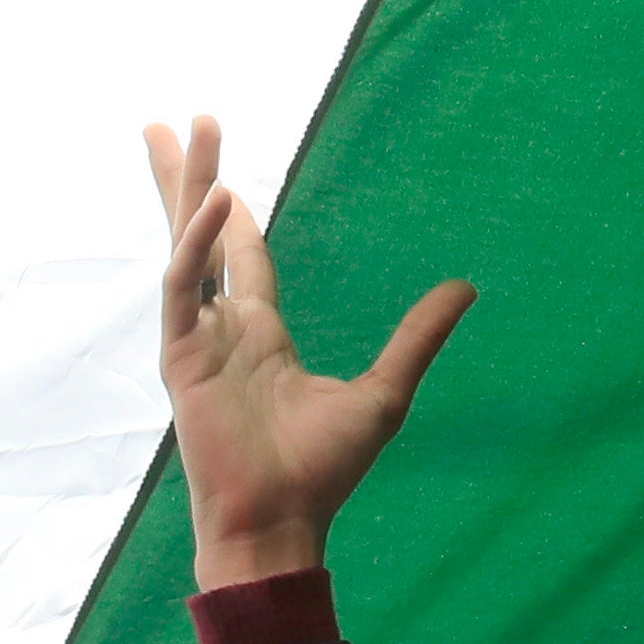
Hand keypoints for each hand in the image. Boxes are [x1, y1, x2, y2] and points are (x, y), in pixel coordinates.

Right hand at [146, 111, 463, 590]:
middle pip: (201, 233)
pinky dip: (196, 245)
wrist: (281, 522)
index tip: (228, 177)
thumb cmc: (322, 473)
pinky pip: (184, 288)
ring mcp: (197, 339)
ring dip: (185, 186)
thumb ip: (417, 336)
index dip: (235, 216)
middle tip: (177, 121)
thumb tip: (467, 287)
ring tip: (176, 127)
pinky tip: (216, 202)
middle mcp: (222, 329)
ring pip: (185, 243)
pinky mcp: (181, 359)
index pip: (243, 258)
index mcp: (259, 337)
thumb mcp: (384, 393)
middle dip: (190, 177)